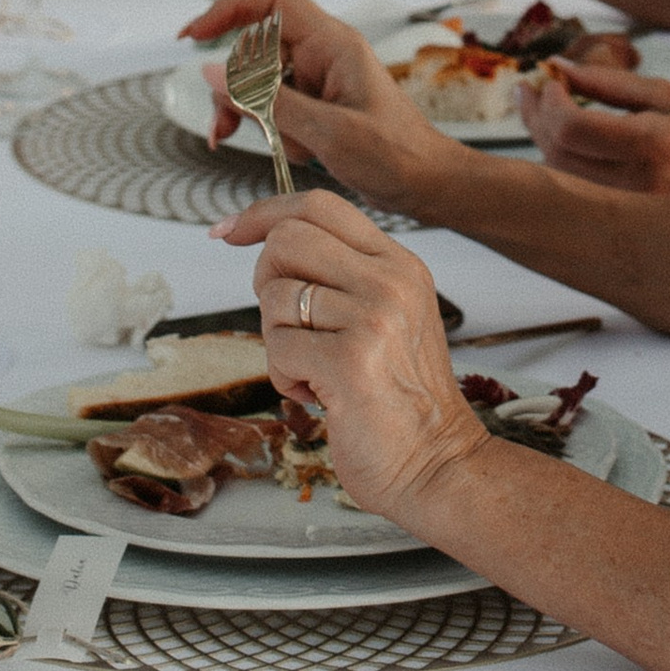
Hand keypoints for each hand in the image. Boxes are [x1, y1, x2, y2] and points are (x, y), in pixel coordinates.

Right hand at [176, 0, 459, 213]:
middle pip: (256, 48)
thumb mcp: (328, 132)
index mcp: (334, 44)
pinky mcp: (318, 104)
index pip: (273, 1)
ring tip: (234, 142)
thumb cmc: (396, 155)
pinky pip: (275, 104)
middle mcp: (324, 54)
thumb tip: (212, 71)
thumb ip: (267, 102)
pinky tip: (271, 149)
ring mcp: (320, 79)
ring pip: (259, 80)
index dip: (229, 10)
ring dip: (245, 111)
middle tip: (223, 127)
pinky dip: (263, 125)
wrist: (428, 185)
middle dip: (232, 86)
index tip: (193, 36)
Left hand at [221, 191, 491, 535]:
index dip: (265, 213)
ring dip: (278, 342)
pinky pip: (277, 348)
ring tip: (314, 371)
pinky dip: (283, 377)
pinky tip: (318, 394)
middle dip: (264, 280)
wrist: (438, 464)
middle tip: (286, 324)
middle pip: (287, 240)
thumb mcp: (391, 317)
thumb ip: (346, 278)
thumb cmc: (403, 401)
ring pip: (275, 298)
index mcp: (399, 264)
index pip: (320, 206)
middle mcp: (390, 281)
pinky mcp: (350, 361)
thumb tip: (273, 247)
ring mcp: (373, 318)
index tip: (231, 230)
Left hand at [520, 61, 669, 199]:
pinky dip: (560, 162)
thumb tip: (562, 66)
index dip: (549, 102)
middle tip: (528, 89)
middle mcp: (634, 184)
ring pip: (558, 176)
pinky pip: (572, 192)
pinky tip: (562, 140)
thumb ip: (614, 83)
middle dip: (535, 115)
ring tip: (542, 109)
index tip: (550, 79)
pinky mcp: (621, 224)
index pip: (573, 128)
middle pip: (557, 152)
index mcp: (651, 146)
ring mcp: (626, 211)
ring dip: (542, 138)